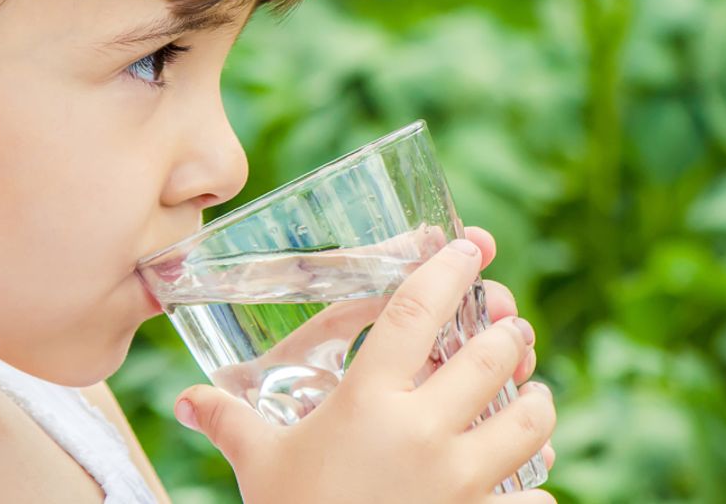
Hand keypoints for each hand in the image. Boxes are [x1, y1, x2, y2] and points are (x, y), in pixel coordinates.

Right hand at [173, 228, 556, 502]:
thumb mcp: (259, 465)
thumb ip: (228, 422)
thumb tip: (188, 400)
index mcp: (369, 401)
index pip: (416, 311)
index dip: (447, 269)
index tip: (469, 247)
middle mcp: (423, 432)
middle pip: (491, 356)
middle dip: (508, 333)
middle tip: (507, 327)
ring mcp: (460, 482)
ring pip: (529, 420)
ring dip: (536, 401)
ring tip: (530, 394)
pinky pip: (536, 500)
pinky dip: (537, 490)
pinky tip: (525, 483)